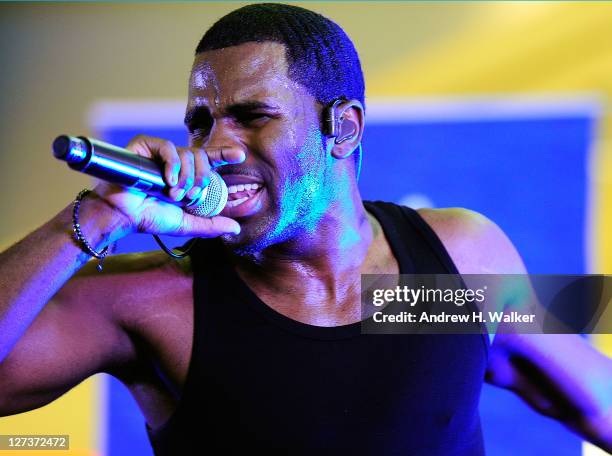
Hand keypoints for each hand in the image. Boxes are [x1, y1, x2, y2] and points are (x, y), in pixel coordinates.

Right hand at [93, 135, 243, 236]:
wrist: (123, 215)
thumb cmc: (149, 218)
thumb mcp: (186, 223)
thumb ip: (211, 225)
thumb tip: (236, 228)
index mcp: (186, 175)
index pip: (209, 160)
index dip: (224, 154)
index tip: (240, 156)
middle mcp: (175, 162)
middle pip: (202, 157)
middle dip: (201, 179)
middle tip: (190, 196)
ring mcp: (161, 153)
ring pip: (187, 153)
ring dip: (186, 177)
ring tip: (174, 193)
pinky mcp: (145, 145)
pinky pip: (169, 147)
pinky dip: (173, 164)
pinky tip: (168, 180)